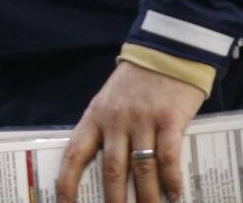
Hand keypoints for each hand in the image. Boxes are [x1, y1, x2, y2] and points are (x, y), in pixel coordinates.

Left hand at [57, 61, 203, 202]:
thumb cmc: (133, 85)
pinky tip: (174, 194)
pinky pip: (168, 155)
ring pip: (140, 168)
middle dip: (114, 202)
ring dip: (146, 198)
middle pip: (111, 170)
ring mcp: (142, 119)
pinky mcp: (169, 118)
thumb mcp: (108, 104)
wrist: (164, 54)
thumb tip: (105, 176)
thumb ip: (104, 134)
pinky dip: (170, 179)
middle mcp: (115, 120)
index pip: (74, 154)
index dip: (67, 183)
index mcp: (94, 117)